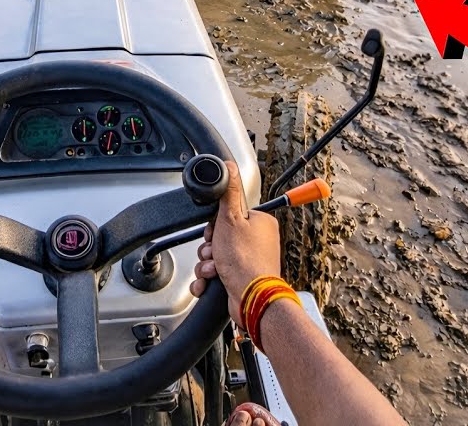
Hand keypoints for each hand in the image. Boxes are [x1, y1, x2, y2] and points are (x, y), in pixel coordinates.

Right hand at [188, 161, 281, 324]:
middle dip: (210, 248)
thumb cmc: (246, 262)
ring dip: (207, 264)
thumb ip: (228, 193)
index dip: (215, 224)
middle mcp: (258, 242)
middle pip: (220, 237)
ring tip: (214, 270)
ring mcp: (250, 261)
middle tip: (214, 253)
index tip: (214, 231)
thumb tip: (230, 168)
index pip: (228, 216)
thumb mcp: (231, 219)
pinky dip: (209, 280)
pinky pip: (218, 274)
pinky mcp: (242, 278)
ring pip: (216, 256)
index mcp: (260, 223)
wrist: (251, 299)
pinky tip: (209, 282)